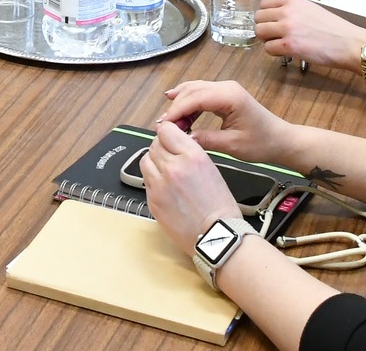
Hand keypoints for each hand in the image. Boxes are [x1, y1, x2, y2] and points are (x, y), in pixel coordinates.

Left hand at [138, 119, 241, 257]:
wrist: (215, 236)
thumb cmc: (219, 207)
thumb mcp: (210, 168)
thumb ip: (189, 152)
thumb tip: (175, 143)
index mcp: (192, 156)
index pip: (166, 130)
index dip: (168, 133)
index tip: (170, 137)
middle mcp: (173, 167)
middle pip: (154, 144)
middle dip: (161, 147)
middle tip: (170, 156)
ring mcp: (159, 184)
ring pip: (146, 160)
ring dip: (154, 161)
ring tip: (166, 171)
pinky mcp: (152, 200)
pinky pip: (146, 180)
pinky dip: (153, 180)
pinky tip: (165, 187)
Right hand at [158, 79, 289, 164]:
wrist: (281, 140)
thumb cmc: (261, 143)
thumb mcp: (232, 145)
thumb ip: (207, 139)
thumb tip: (184, 138)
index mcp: (230, 96)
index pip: (195, 98)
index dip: (176, 110)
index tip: (163, 125)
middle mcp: (226, 87)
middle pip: (192, 90)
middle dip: (175, 106)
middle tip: (162, 125)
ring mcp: (226, 89)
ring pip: (195, 89)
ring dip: (180, 103)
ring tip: (168, 121)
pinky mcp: (225, 95)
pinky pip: (202, 94)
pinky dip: (189, 103)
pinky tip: (179, 113)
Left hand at [255, 0, 365, 72]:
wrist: (349, 43)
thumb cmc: (334, 29)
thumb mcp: (311, 9)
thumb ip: (292, 10)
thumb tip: (276, 17)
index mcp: (292, 1)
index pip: (263, 4)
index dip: (265, 15)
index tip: (270, 22)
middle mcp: (287, 11)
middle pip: (258, 18)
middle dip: (264, 28)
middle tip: (275, 35)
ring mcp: (287, 28)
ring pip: (260, 33)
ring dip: (268, 40)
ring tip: (280, 43)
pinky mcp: (289, 45)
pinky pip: (268, 48)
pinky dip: (275, 52)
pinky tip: (287, 51)